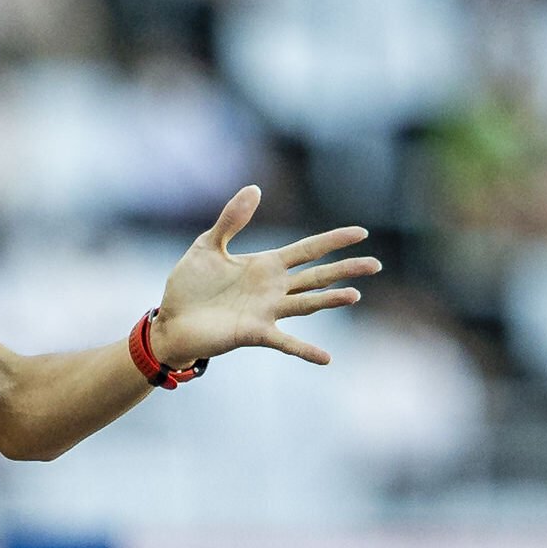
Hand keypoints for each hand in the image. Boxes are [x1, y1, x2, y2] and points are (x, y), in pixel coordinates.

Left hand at [154, 188, 375, 369]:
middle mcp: (273, 289)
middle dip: (346, 269)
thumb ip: (232, 219)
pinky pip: (285, 342)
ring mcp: (266, 312)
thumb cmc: (189, 285)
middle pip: (317, 276)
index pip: (308, 250)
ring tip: (355, 295)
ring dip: (330, 300)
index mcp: (265, 265)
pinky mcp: (253, 333)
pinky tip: (327, 358)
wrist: (170, 320)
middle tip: (376, 265)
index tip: (361, 232)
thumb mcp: (208, 245)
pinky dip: (305, 350)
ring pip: (307, 304)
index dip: (333, 240)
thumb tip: (256, 188)